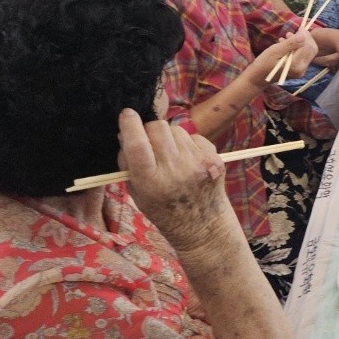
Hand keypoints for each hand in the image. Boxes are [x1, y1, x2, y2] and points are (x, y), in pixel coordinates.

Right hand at [116, 109, 230, 250]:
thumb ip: (127, 163)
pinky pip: (193, 136)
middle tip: (149, 141)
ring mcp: (197, 164)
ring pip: (176, 129)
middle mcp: (175, 171)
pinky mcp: (214, 159)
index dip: (129, 124)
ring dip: (168, 137)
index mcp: (151, 182)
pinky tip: (187, 161)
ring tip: (170, 157)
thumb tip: (124, 132)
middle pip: (158, 128)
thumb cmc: (162, 208)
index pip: (137, 144)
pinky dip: (187, 144)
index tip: (126, 114)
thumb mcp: (136, 192)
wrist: (202, 224)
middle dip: (149, 129)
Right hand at [250, 30, 314, 85]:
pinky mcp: (299, 70)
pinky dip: (297, 48)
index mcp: (296, 65)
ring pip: (308, 52)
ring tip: (287, 36)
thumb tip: (303, 35)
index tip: (299, 27)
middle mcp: (302, 69)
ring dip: (300, 42)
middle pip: (312, 49)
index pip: (308, 47)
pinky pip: (302, 56)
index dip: (306, 35)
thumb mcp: (275, 51)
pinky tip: (287, 44)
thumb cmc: (264, 63)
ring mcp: (301, 71)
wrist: (258, 77)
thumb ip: (290, 44)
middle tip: (293, 32)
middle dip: (305, 38)